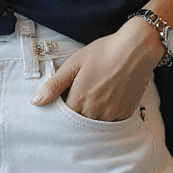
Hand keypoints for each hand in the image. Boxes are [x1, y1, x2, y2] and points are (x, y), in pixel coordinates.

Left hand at [31, 19, 163, 120]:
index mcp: (80, 100)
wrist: (136, 48)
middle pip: (78, 123)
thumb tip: (36, 101)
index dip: (62, 109)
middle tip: (82, 95)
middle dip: (76, 114)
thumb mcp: (74, 64)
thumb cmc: (104, 52)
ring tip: (96, 95)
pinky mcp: (126, 113)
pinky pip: (111, 122)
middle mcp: (96, 111)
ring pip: (95, 124)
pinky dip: (106, 115)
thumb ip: (54, 85)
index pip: (63, 117)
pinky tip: (108, 98)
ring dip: (91, 116)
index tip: (65, 99)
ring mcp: (112, 114)